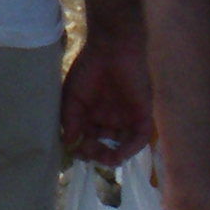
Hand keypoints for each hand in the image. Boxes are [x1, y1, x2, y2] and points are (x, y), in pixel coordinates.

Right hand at [58, 33, 150, 167]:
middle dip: (98, 154)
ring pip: (123, 144)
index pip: (88, 139)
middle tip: (89, 154)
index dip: (83, 149)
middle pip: (106, 145)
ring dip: (115, 155)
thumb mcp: (72, 96)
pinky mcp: (142, 116)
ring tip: (105, 159)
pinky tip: (119, 153)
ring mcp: (127, 119)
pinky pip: (140, 137)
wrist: (111, 50)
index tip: (75, 152)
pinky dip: (131, 148)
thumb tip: (67, 143)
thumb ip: (70, 120)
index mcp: (93, 115)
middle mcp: (110, 120)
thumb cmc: (88, 69)